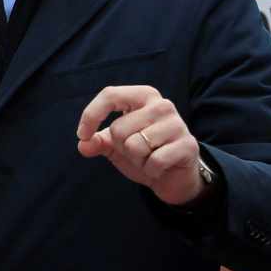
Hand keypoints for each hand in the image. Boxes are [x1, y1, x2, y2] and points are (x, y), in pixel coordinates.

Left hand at [76, 85, 204, 206]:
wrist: (172, 176)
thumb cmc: (142, 153)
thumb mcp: (115, 145)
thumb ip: (96, 141)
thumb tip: (84, 144)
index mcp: (143, 96)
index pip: (111, 95)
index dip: (91, 115)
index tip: (82, 135)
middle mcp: (162, 105)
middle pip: (119, 128)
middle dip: (121, 147)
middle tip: (137, 151)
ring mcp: (177, 124)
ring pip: (135, 145)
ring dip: (137, 159)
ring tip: (149, 158)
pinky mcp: (188, 145)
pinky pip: (154, 161)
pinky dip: (150, 170)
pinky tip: (159, 167)